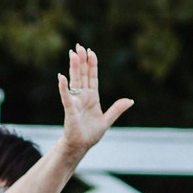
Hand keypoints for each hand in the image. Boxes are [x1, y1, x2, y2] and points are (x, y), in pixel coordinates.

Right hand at [56, 44, 134, 158]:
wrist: (80, 146)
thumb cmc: (91, 134)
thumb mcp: (107, 120)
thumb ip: (117, 109)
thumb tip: (130, 100)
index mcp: (92, 97)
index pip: (92, 77)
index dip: (92, 64)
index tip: (91, 52)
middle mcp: (83, 96)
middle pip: (82, 75)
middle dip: (81, 61)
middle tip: (78, 46)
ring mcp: (75, 101)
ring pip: (75, 81)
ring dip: (73, 68)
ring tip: (72, 54)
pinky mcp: (69, 109)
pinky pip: (66, 96)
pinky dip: (63, 87)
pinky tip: (61, 77)